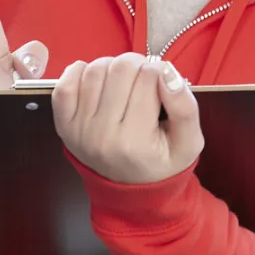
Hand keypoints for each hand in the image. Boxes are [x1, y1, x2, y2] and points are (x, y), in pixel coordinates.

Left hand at [52, 53, 202, 184]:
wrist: (130, 190)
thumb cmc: (162, 162)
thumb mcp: (189, 143)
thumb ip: (185, 107)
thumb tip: (166, 70)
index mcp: (135, 141)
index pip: (148, 78)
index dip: (160, 70)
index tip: (163, 80)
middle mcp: (102, 135)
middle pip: (120, 69)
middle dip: (138, 64)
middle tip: (145, 77)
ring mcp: (79, 130)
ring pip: (95, 71)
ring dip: (112, 66)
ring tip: (125, 81)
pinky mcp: (64, 125)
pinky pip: (64, 85)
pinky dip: (80, 72)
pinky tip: (97, 80)